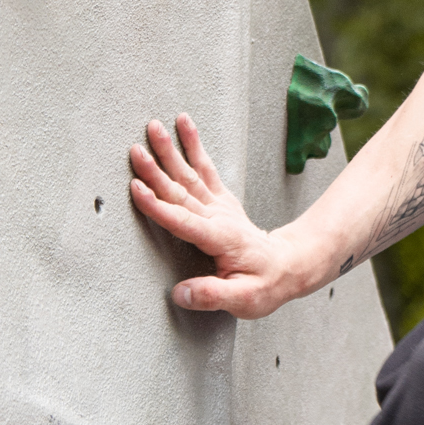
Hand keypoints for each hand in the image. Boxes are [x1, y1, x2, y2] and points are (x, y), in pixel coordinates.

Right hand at [128, 114, 303, 316]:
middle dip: (156, 171)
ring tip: (154, 127)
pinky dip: (194, 145)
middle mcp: (218, 217)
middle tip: (136, 151)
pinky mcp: (221, 199)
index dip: (159, 206)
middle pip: (181, 191)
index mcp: (219, 239)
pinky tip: (184, 124)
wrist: (287, 265)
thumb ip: (212, 296)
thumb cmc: (265, 285)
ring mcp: (219, 205)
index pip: (184, 221)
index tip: (137, 188)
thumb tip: (180, 293)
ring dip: (171, 150)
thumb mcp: (244, 300)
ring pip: (189, 174)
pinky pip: (205, 167)